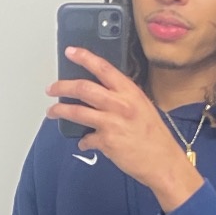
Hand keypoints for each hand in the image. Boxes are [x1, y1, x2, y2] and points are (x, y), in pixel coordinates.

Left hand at [46, 47, 203, 212]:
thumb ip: (123, 98)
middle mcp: (120, 105)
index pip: (103, 68)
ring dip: (60, 111)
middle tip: (52, 88)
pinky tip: (84, 141)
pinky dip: (83, 140)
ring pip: (77, 111)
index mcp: (130, 92)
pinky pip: (86, 138)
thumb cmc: (155, 136)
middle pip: (83, 88)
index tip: (71, 52)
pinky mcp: (106, 142)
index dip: (84, 57)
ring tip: (52, 111)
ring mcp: (112, 123)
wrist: (163, 162)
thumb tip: (102, 93)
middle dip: (62, 86)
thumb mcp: (143, 107)